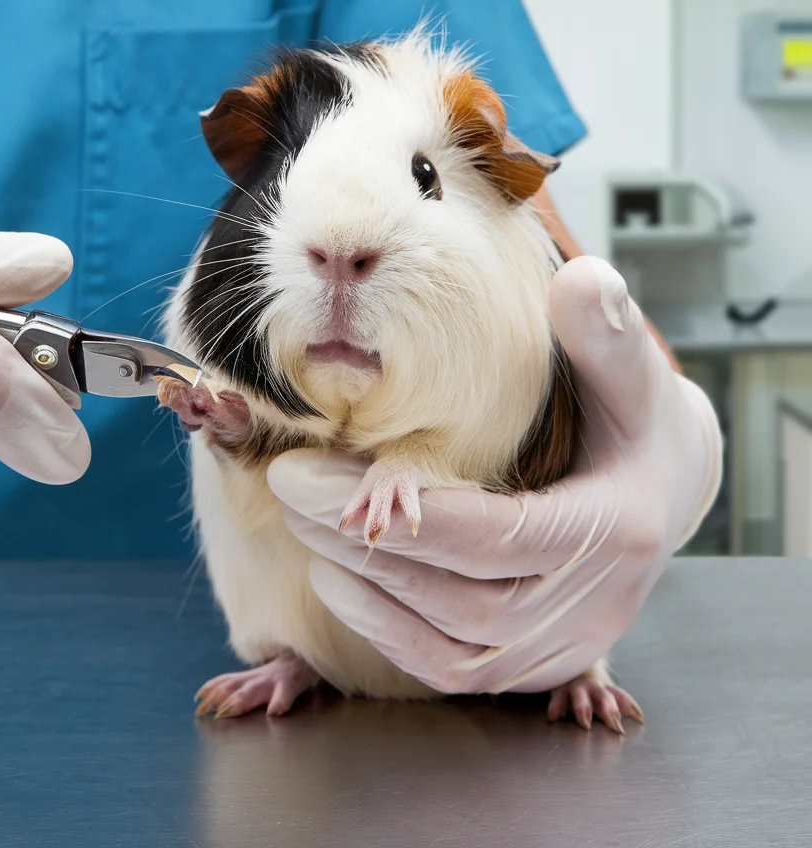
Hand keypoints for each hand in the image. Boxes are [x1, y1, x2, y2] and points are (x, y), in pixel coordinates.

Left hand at [267, 256, 721, 694]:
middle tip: (290, 489)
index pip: (497, 539)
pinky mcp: (536, 666)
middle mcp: (594, 606)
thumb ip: (605, 330)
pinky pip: (454, 671)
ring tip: (303, 528)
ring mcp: (564, 645)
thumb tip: (579, 281)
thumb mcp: (630, 372)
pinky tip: (340, 583)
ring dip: (367, 591)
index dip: (408, 517)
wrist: (661, 492)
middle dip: (364, 546)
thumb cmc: (633, 423)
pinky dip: (391, 634)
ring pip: (451, 645)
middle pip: (460, 596)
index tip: (323, 480)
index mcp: (614, 530)